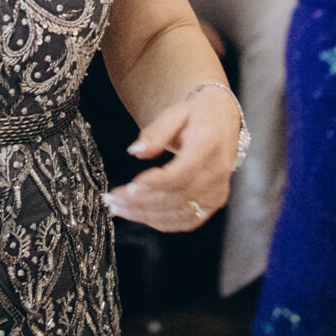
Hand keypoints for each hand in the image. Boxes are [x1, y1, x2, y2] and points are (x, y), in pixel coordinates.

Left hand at [104, 89, 242, 232]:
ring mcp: (217, 191)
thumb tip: (135, 151)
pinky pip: (185, 220)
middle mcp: (217, 172)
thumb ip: (155, 132)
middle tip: (112, 199)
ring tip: (118, 207)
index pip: (183, 171)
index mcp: (209, 143)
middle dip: (142, 202)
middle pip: (178, 195)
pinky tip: (138, 214)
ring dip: (145, 215)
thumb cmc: (196, 116)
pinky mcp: (213, 204)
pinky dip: (160, 221)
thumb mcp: (175, 113)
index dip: (156, 183)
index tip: (129, 187)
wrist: (223, 124)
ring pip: (179, 213)